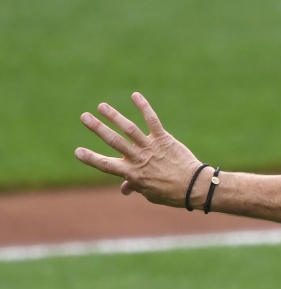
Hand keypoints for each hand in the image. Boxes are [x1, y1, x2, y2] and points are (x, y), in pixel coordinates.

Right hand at [74, 92, 203, 206]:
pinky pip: (152, 120)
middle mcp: (139, 158)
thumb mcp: (150, 193)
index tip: (77, 152)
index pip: (106, 165)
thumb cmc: (171, 192)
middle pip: (114, 141)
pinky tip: (135, 95)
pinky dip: (144, 107)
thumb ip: (135, 186)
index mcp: (132, 173)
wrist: (194, 187)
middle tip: (84, 117)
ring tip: (102, 106)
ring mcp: (151, 147)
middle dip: (98, 128)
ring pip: (129, 129)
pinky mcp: (164, 139)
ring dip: (114, 116)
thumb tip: (124, 188)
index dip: (91, 159)